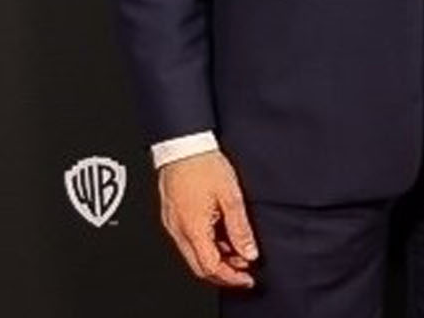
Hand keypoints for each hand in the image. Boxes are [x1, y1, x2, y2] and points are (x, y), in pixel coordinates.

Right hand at [158, 151, 257, 287]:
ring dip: (217, 259)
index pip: (210, 267)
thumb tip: (249, 251)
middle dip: (224, 273)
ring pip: (194, 255)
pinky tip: (222, 237)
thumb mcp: (230, 195)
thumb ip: (240, 227)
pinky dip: (208, 245)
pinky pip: (190, 241)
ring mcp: (174, 225)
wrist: (183, 146)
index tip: (247, 278)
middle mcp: (179, 231)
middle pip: (200, 266)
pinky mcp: (173, 217)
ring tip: (239, 251)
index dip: (230, 277)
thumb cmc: (204, 164)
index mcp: (193, 228)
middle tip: (245, 271)